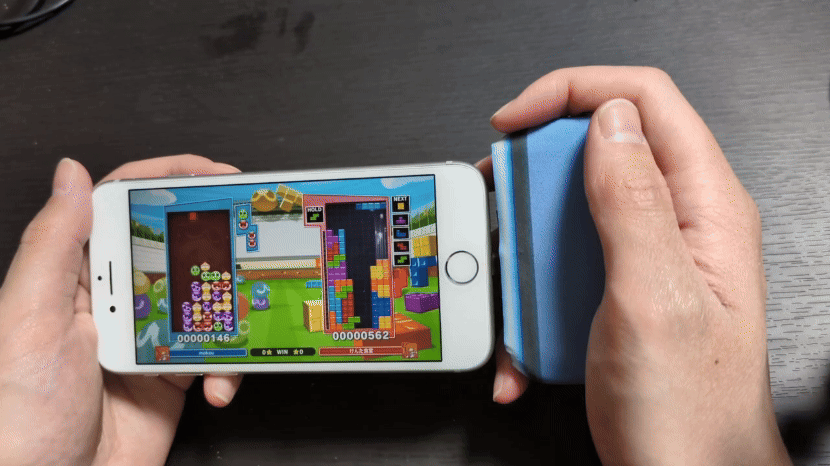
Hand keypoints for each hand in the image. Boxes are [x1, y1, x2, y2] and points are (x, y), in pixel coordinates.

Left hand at [0, 155, 243, 465]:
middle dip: (217, 240)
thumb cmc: (20, 415)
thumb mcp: (30, 317)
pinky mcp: (172, 376)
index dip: (168, 180)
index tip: (213, 174)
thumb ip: (54, 244)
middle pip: (175, 248)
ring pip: (206, 301)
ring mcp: (147, 339)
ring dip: (230, 312)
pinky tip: (217, 383)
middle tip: (253, 236)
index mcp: (74, 277)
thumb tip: (70, 174)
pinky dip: (227, 367)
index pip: (121, 207)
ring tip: (241, 322)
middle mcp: (113, 302)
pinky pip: (215, 355)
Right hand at [481, 66, 791, 464]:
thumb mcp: (653, 298)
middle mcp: (678, 222)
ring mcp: (644, 255)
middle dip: (534, 176)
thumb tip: (608, 122)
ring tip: (512, 288)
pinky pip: (559, 264)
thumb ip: (632, 200)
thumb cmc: (687, 410)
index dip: (571, 93)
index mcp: (704, 207)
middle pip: (597, 147)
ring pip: (567, 209)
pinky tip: (525, 339)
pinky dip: (529, 296)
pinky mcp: (615, 286)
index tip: (513, 121)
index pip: (641, 101)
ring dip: (524, 247)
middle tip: (504, 207)